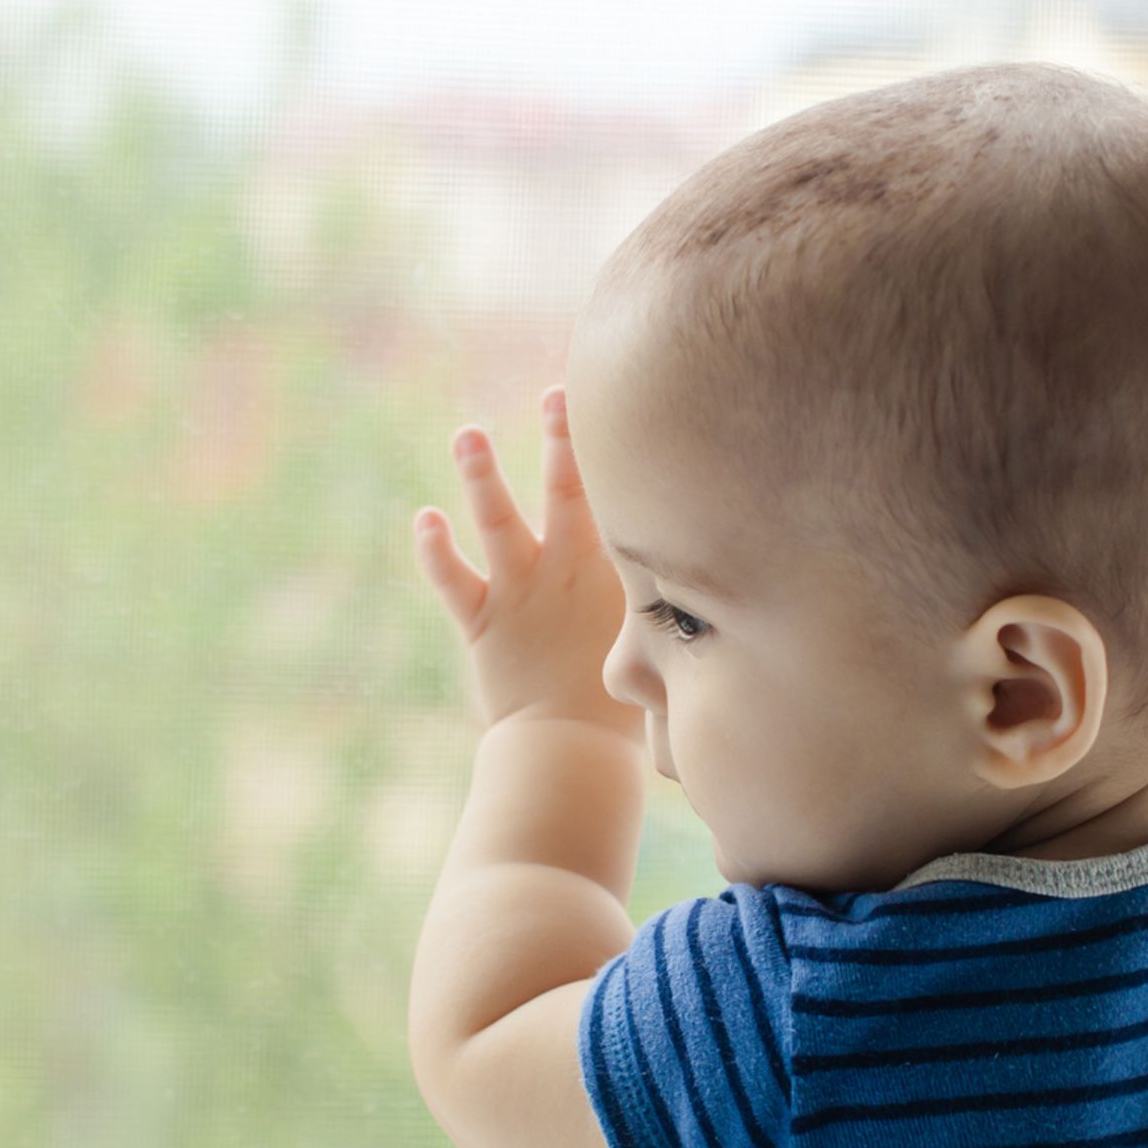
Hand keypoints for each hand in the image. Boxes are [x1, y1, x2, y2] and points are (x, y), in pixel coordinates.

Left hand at [413, 385, 643, 742]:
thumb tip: (724, 607)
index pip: (617, 504)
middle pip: (567, 491)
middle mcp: (568, 573)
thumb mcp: (659, 655)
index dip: (616, 458)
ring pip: (499, 522)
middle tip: (555, 393)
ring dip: (480, 475)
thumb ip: (669, 618)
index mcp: (615, 577)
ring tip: (465, 434)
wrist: (572, 754)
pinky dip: (434, 550)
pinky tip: (423, 517)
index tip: (619, 410)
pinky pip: (453, 580)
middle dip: (562, 439)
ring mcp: (522, 594)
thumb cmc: (621, 715)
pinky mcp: (482, 623)